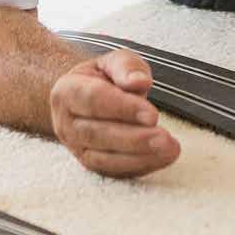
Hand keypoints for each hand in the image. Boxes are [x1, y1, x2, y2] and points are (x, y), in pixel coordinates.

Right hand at [50, 48, 179, 176]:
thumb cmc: (103, 78)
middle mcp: (65, 123)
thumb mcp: (113, 62)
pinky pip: (115, 172)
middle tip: (164, 138)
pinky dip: (141, 166)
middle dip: (134, 138)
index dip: (123, 108)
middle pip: (97, 133)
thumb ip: (126, 66)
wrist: (87, 97)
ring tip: (169, 148)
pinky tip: (162, 157)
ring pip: (105, 158)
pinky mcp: (91, 166)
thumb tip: (139, 81)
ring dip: (140, 156)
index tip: (152, 114)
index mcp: (66, 91)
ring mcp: (76, 148)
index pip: (92, 99)